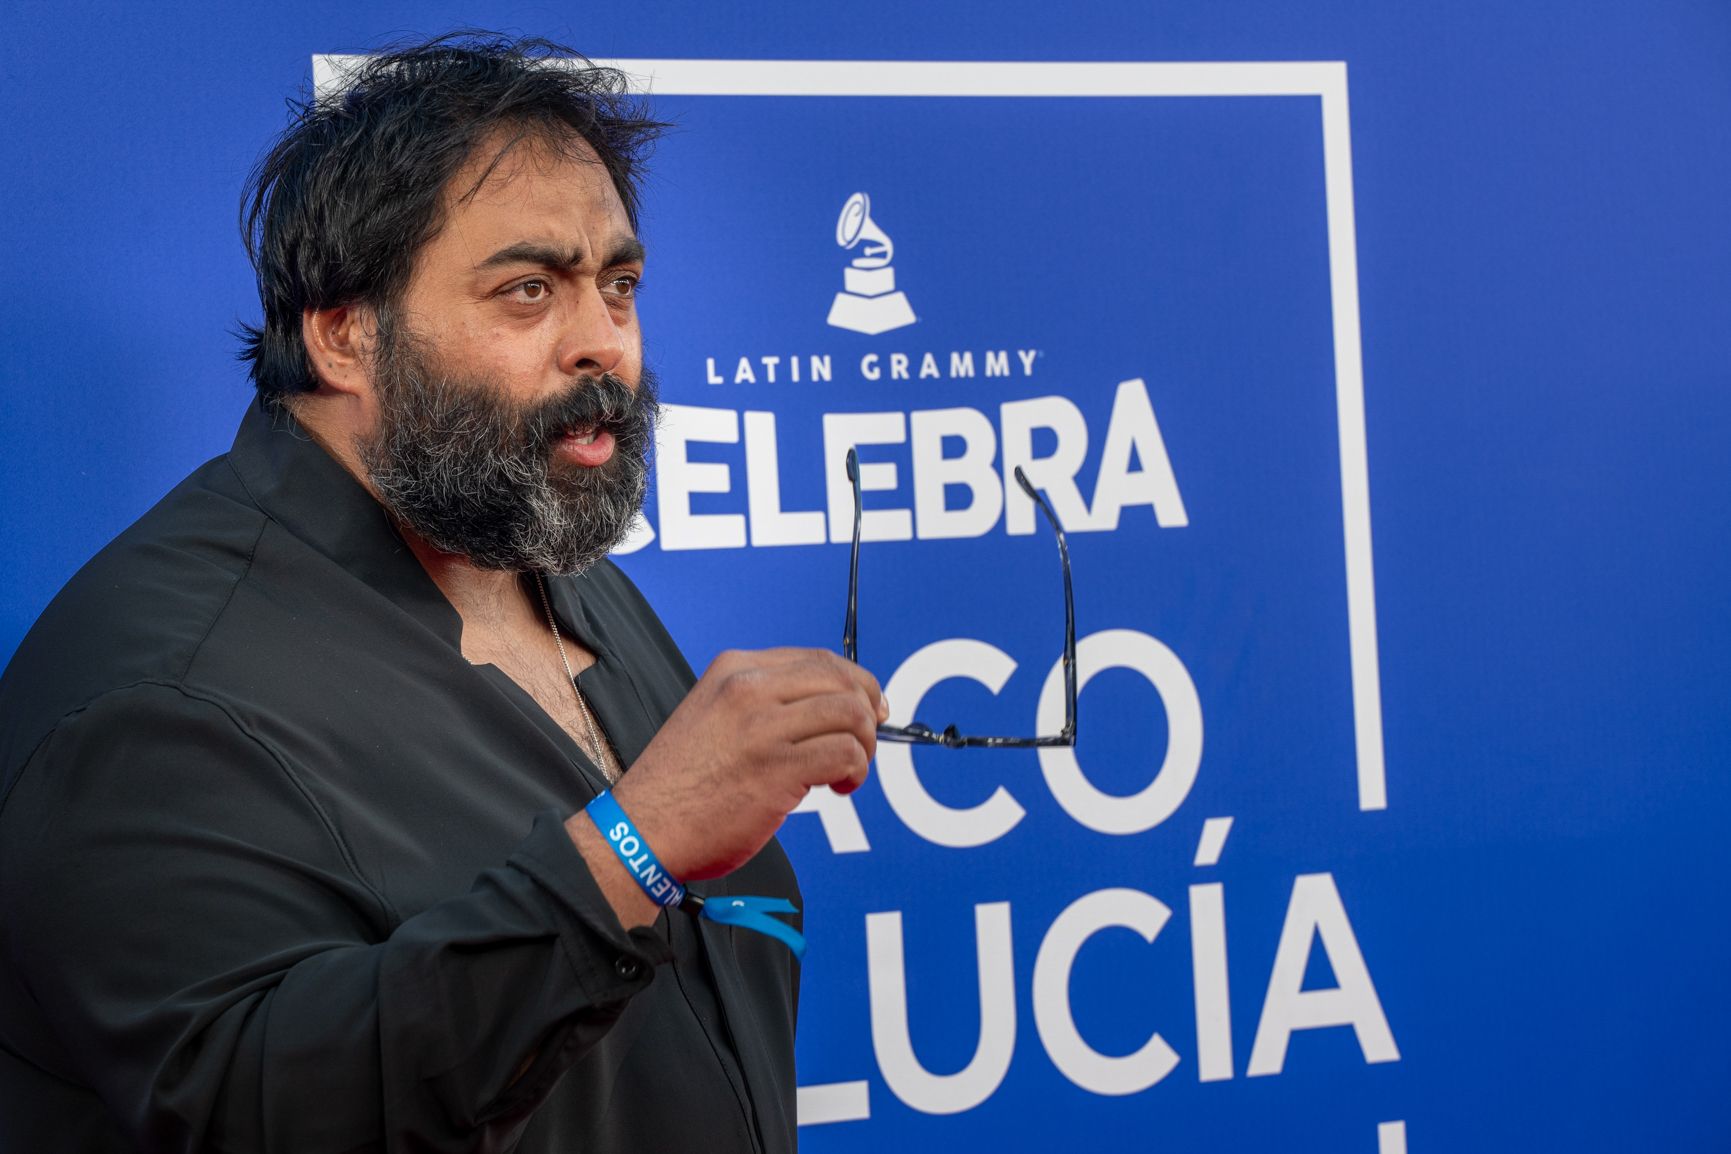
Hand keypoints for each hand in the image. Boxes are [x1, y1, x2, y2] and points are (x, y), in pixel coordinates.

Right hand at [607, 648, 884, 880]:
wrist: (642, 830)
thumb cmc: (679, 785)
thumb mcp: (712, 716)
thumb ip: (761, 704)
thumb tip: (826, 708)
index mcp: (734, 669)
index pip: (819, 659)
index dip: (857, 683)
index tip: (870, 708)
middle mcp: (749, 688)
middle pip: (842, 680)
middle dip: (868, 713)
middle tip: (865, 745)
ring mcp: (762, 727)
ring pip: (851, 713)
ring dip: (864, 746)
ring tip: (847, 772)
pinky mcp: (775, 768)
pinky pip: (844, 754)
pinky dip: (855, 771)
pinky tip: (839, 788)